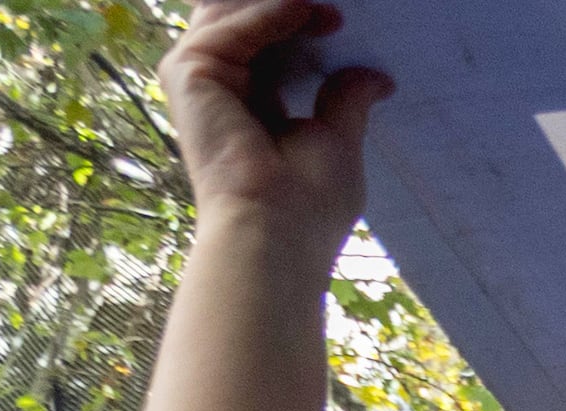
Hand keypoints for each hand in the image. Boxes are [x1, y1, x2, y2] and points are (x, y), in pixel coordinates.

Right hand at [160, 0, 383, 231]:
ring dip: (281, 4)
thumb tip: (376, 76)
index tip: (342, 17)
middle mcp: (219, 87)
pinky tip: (306, 12)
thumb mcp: (338, 139)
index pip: (268, 41)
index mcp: (251, 104)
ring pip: (231, 13)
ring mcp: (200, 78)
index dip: (300, 20)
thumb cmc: (308, 205)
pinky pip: (232, 27)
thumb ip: (347, 100)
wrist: (277, 232)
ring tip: (328, 8)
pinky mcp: (189, 73)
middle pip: (241, 18)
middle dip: (285, 6)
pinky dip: (270, 14)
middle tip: (334, 4)